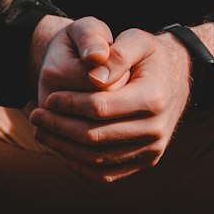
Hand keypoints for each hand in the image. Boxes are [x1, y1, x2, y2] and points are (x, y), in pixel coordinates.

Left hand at [29, 28, 193, 182]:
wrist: (178, 76)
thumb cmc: (150, 55)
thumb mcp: (137, 40)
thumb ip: (115, 54)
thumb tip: (92, 77)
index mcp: (153, 98)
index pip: (100, 108)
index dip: (69, 104)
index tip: (48, 98)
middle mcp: (156, 129)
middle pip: (95, 136)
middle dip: (59, 127)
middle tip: (35, 116)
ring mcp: (153, 149)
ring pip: (97, 158)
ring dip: (63, 147)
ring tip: (41, 132)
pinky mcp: (147, 161)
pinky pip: (107, 173)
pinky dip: (80, 164)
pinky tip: (62, 148)